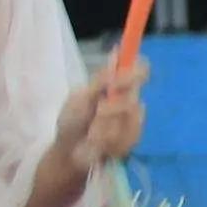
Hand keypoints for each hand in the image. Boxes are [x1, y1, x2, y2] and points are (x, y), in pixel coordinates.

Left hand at [52, 59, 147, 173]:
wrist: (69, 153)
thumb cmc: (71, 122)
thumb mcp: (79, 98)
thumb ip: (100, 80)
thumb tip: (116, 52)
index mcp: (114, 85)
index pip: (138, 70)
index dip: (136, 72)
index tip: (121, 82)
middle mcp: (127, 99)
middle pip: (134, 96)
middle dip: (113, 107)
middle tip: (98, 112)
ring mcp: (132, 119)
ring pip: (131, 119)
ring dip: (107, 128)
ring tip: (92, 134)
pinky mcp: (133, 138)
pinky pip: (130, 137)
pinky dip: (111, 142)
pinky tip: (99, 145)